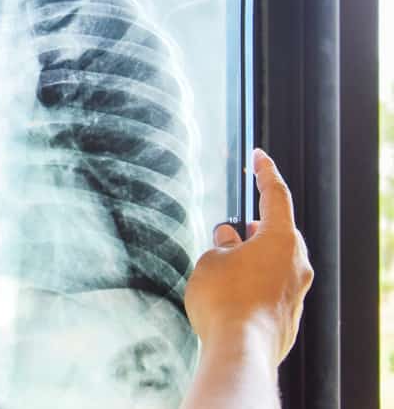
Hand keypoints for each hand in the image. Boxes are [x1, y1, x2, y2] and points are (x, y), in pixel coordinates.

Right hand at [184, 148, 313, 364]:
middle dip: (254, 228)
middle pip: (278, 233)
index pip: (276, 195)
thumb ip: (222, 243)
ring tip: (224, 265)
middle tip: (231, 231)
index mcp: (282, 239)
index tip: (260, 156)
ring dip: (252, 258)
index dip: (265, 172)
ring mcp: (296, 292)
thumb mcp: (212, 260)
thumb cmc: (224, 301)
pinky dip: (253, 283)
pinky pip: (271, 288)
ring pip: (274, 263)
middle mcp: (296, 263)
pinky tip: (230, 294)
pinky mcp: (288, 316)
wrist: (239, 352)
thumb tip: (230, 237)